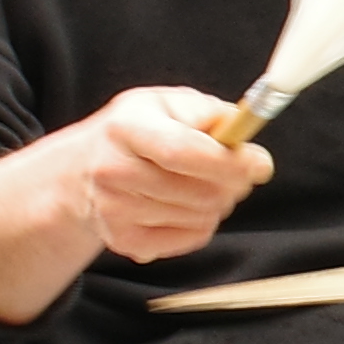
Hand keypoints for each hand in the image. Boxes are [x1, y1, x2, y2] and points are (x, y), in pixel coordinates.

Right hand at [0, 85, 270, 329]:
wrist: (83, 168)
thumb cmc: (139, 130)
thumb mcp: (170, 104)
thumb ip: (214, 116)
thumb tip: (247, 149)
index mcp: (126, 127)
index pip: (184, 153)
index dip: (230, 163)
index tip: (259, 164)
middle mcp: (112, 169)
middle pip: (199, 192)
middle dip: (234, 184)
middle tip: (237, 174)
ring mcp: (113, 209)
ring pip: (200, 217)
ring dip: (218, 204)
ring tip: (205, 185)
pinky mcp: (121, 239)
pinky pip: (188, 239)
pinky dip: (201, 225)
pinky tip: (187, 205)